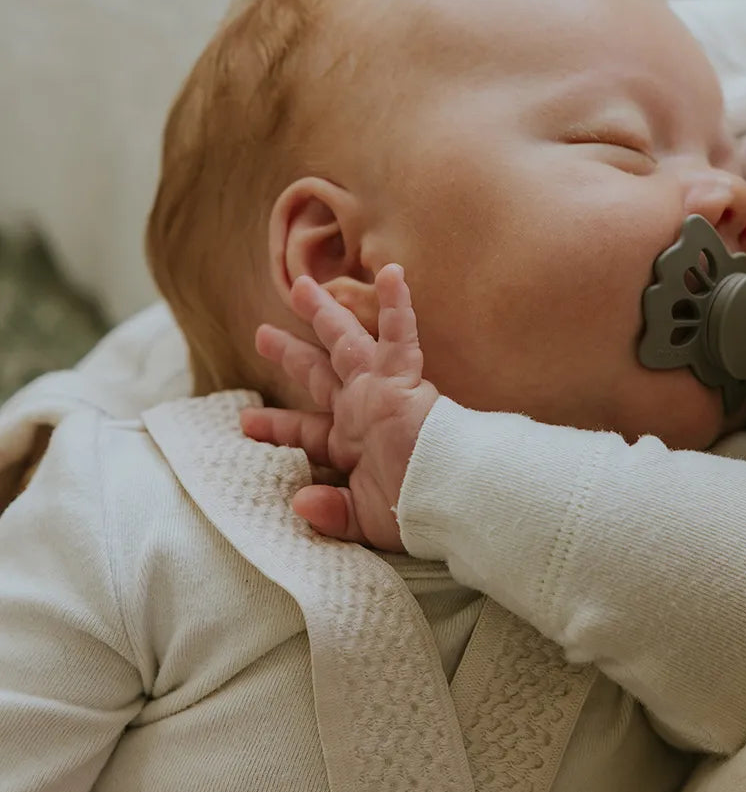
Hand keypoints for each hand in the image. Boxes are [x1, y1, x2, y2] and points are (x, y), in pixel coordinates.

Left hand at [241, 265, 438, 550]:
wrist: (453, 497)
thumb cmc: (417, 511)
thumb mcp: (363, 519)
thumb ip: (331, 513)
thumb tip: (299, 504)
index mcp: (353, 444)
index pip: (308, 430)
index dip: (277, 425)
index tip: (245, 423)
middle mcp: (363, 411)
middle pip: (320, 374)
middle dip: (291, 353)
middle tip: (261, 333)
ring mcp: (382, 391)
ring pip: (348, 342)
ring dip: (325, 313)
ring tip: (300, 284)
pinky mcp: (405, 379)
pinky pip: (400, 335)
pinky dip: (397, 305)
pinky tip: (391, 272)